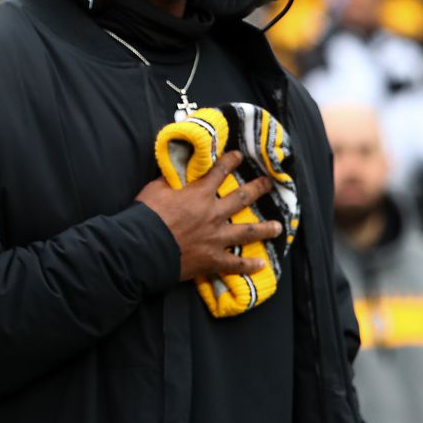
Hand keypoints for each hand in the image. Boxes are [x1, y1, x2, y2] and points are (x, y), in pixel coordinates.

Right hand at [135, 151, 282, 281]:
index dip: (230, 162)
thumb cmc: (147, 216)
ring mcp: (216, 238)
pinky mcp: (213, 259)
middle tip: (269, 183)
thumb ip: (170, 180)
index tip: (239, 156)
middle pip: (241, 198)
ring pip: (247, 232)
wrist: (144, 248)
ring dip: (264, 228)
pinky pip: (235, 263)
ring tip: (277, 226)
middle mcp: (213, 214)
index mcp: (199, 194)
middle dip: (257, 188)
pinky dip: (248, 265)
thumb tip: (175, 172)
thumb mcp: (155, 189)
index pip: (219, 172)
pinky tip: (261, 265)